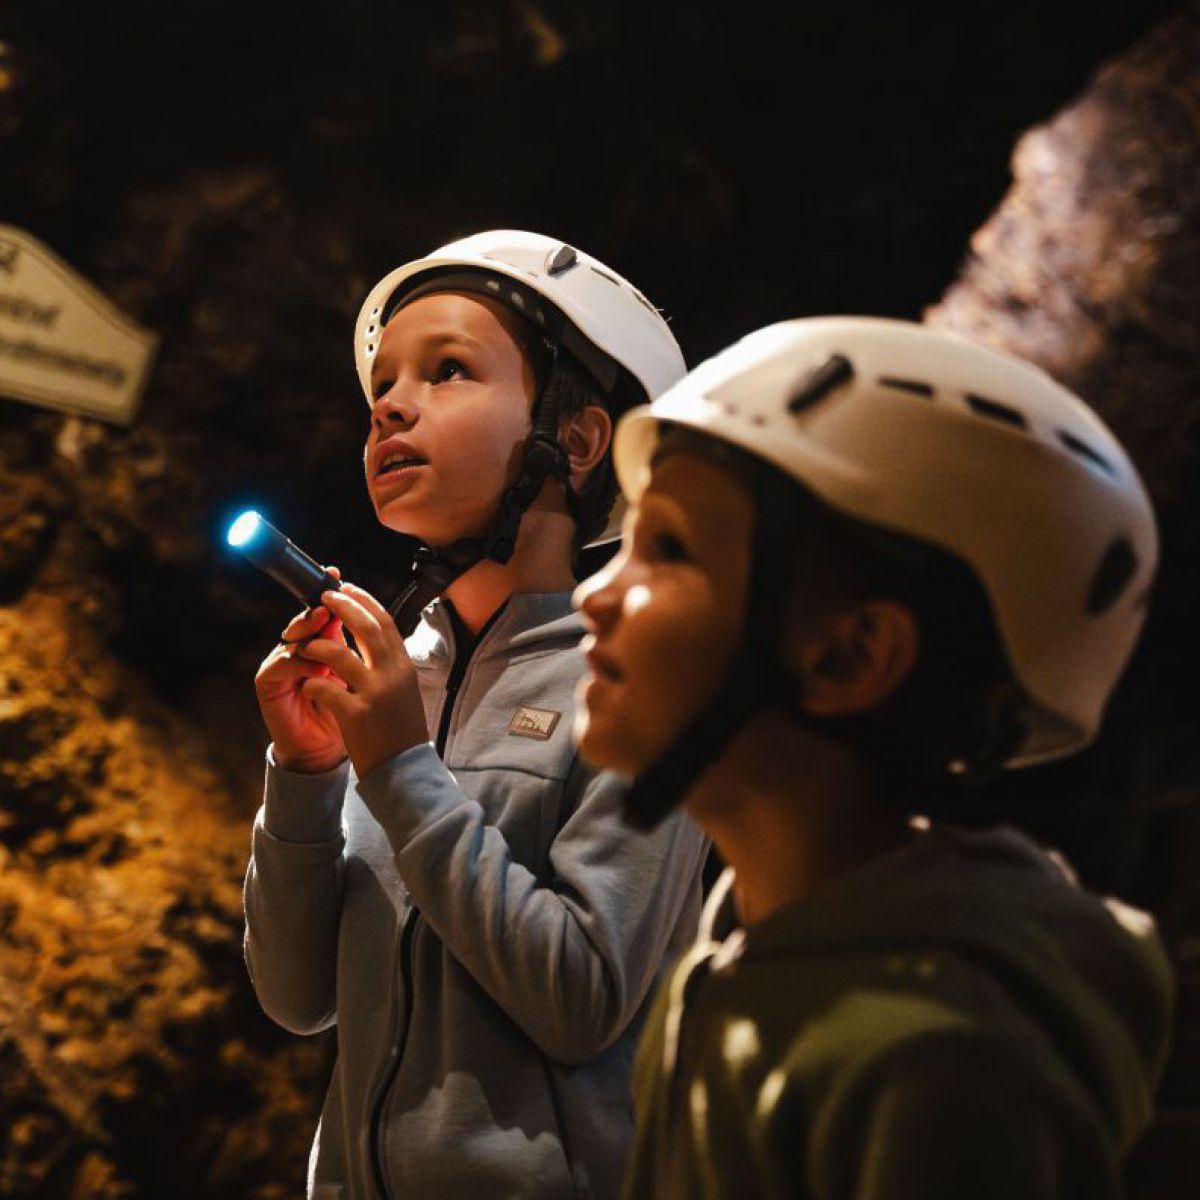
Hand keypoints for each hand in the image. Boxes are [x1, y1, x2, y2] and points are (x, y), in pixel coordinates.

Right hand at [254, 568, 349, 773]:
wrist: (326, 752)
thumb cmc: (345, 714)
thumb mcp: (357, 677)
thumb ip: (356, 648)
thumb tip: (368, 613)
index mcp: (323, 645)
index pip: (324, 615)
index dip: (332, 596)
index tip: (340, 576)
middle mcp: (299, 650)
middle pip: (304, 620)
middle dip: (318, 608)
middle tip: (329, 598)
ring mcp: (282, 664)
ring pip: (293, 637)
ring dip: (310, 632)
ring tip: (325, 627)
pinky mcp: (269, 683)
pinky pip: (281, 663)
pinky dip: (298, 661)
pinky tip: (314, 665)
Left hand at [296, 581, 429, 778]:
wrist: (405, 770)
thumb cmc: (400, 730)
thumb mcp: (404, 690)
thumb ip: (390, 664)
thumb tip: (374, 636)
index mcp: (403, 667)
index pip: (384, 622)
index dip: (363, 601)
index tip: (346, 588)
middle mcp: (392, 675)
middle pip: (365, 627)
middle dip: (341, 606)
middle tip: (323, 596)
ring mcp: (374, 695)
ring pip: (338, 654)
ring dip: (317, 646)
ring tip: (306, 647)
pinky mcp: (356, 716)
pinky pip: (325, 688)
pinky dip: (313, 682)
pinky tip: (309, 686)